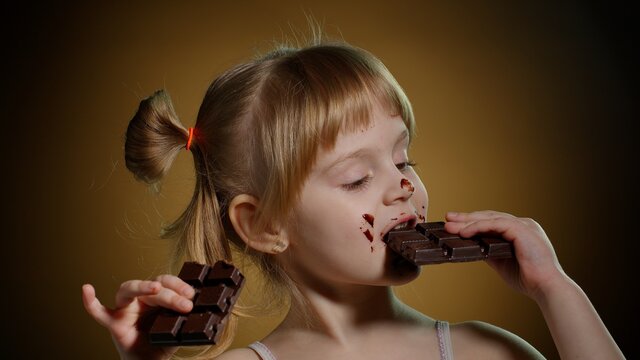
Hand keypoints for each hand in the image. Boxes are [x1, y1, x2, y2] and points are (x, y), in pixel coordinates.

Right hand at [82, 275, 195, 359]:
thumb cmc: (161, 343)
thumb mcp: (177, 328)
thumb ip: (186, 316)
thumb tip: (206, 306)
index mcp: (157, 298)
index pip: (167, 283)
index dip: (179, 285)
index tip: (192, 295)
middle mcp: (141, 299)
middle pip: (152, 288)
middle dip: (169, 294)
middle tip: (185, 304)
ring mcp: (125, 309)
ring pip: (128, 290)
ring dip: (142, 287)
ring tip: (155, 288)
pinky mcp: (113, 323)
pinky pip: (99, 312)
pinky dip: (91, 302)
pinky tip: (86, 289)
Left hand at [444, 210, 567, 300]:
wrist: (546, 288)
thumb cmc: (528, 279)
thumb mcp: (502, 263)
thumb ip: (490, 252)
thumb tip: (472, 247)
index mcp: (521, 231)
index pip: (493, 221)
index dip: (474, 221)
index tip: (456, 223)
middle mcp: (524, 224)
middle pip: (489, 217)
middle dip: (467, 217)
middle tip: (448, 218)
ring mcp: (524, 225)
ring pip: (490, 218)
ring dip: (468, 221)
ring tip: (450, 226)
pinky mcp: (522, 229)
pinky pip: (495, 224)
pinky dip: (478, 227)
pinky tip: (464, 232)